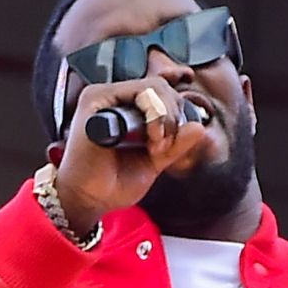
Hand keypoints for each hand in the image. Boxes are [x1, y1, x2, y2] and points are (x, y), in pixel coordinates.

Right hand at [52, 75, 206, 232]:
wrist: (89, 200)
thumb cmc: (115, 181)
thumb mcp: (155, 161)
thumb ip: (176, 144)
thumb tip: (199, 127)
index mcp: (129, 109)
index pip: (164, 92)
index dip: (178, 109)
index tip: (176, 139)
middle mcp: (116, 98)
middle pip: (163, 87)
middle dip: (174, 117)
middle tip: (165, 147)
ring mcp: (104, 97)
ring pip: (154, 87)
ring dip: (165, 117)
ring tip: (156, 145)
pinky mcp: (94, 101)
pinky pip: (137, 92)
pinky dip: (154, 114)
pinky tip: (150, 140)